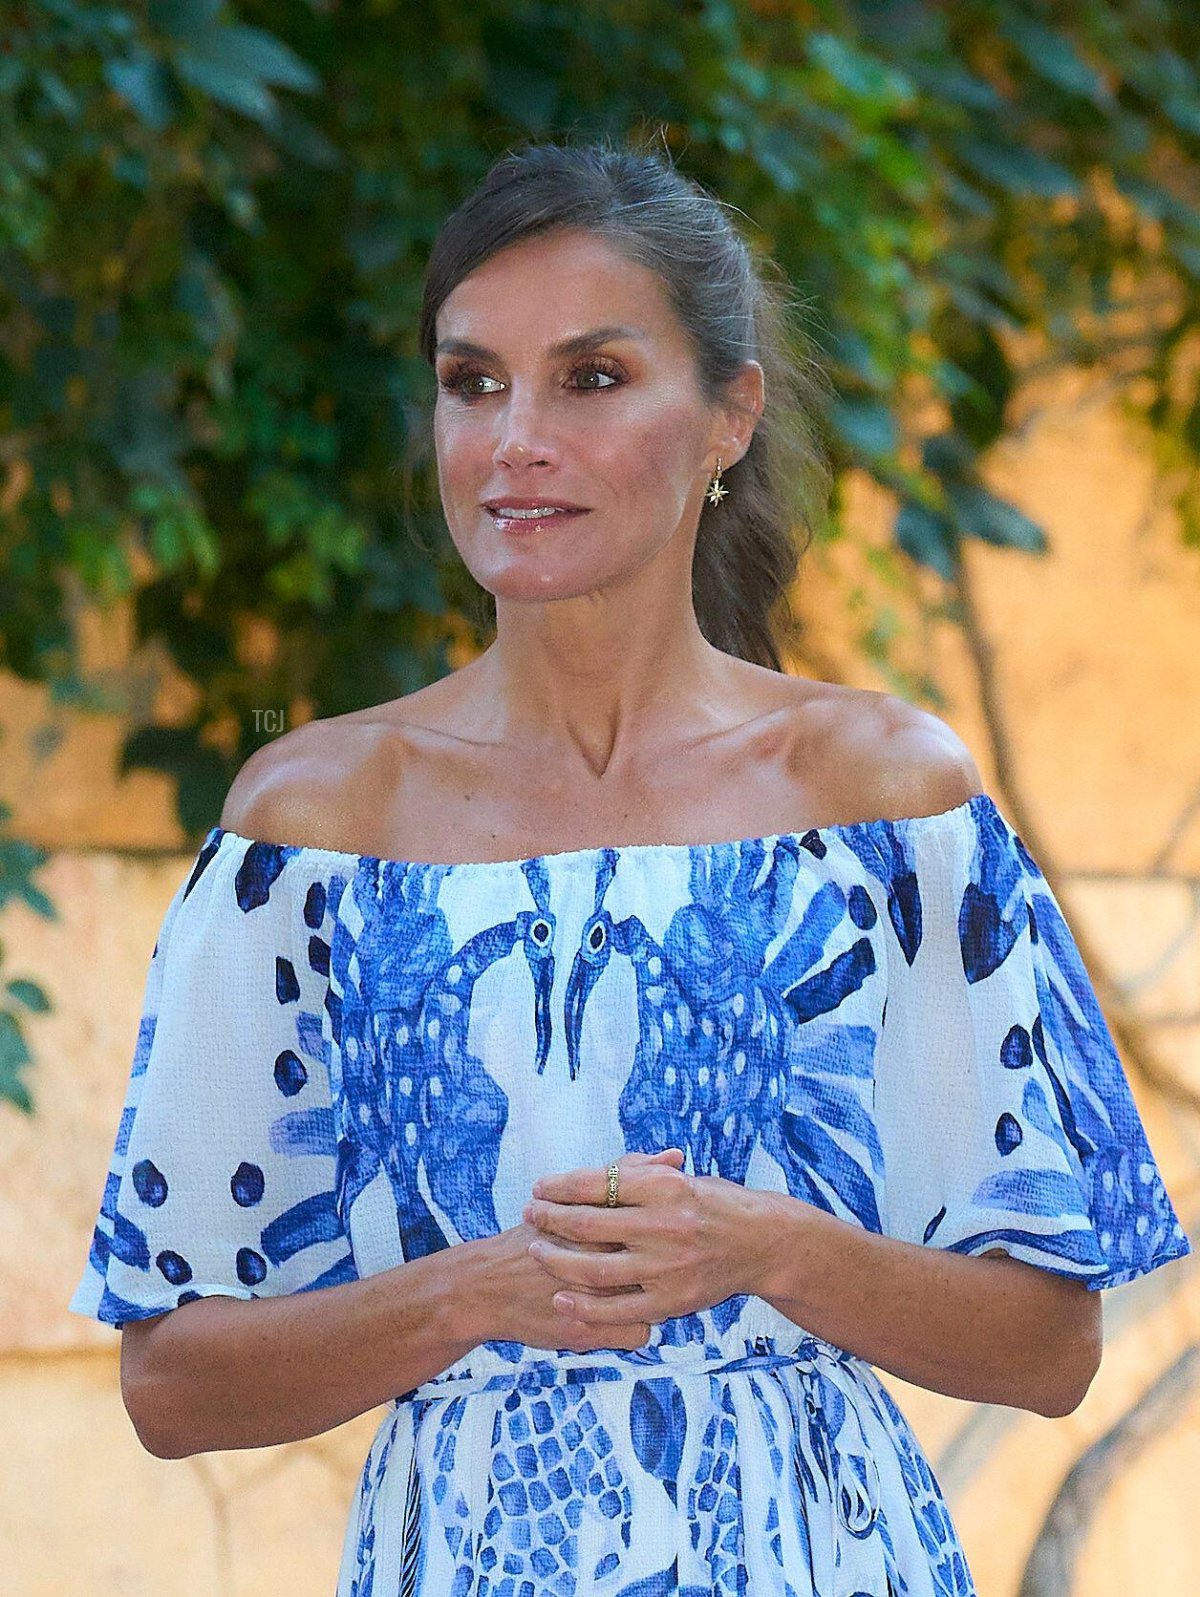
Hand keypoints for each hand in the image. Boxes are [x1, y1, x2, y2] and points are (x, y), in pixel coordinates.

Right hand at [471, 1152, 684, 1353]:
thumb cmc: (536, 1234)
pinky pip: (640, 1333)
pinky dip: (634, 1324)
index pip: (661, 1225)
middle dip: (663, 1263)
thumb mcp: (578, 1195)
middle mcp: (600, 1261)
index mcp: (601, 1224)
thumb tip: (676, 1155)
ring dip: (650, 1294)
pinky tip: (621, 1312)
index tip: (661, 1232)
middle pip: (661, 1264)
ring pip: (655, 1301)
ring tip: (634, 1286)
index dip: (667, 1230)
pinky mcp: (590, 1334)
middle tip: (654, 1258)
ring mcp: (596, 1301)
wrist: (487, 1286)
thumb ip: (627, 1171)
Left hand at [521, 1149, 770, 1332]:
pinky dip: (584, 1305)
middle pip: (587, 1224)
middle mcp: (663, 1225)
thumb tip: (587, 1176)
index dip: (560, 1186)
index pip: (596, 1183)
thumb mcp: (679, 1178)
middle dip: (549, 1218)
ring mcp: (666, 1268)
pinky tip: (562, 1296)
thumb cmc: (716, 1204)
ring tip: (536, 1249)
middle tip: (529, 1213)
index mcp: (664, 1187)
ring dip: (556, 1259)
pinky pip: (616, 1310)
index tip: (540, 1187)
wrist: (762, 1243)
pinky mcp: (671, 1302)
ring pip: (593, 1269)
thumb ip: (637, 1175)